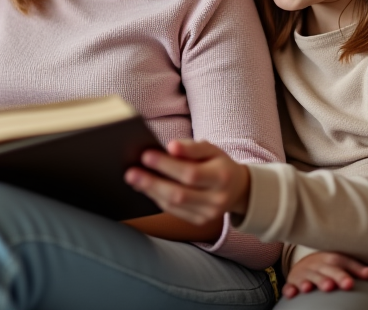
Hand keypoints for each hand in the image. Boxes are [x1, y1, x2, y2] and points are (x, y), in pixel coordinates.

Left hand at [124, 139, 249, 226]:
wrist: (237, 189)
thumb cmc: (218, 163)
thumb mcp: (212, 150)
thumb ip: (192, 147)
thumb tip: (171, 147)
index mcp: (222, 177)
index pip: (191, 173)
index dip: (167, 166)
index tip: (145, 155)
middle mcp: (217, 199)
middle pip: (179, 194)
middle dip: (152, 183)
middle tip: (130, 172)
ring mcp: (208, 214)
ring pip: (174, 205)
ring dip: (150, 192)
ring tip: (133, 179)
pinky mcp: (199, 221)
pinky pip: (174, 211)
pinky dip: (157, 199)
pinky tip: (144, 188)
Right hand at [283, 252, 367, 298]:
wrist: (306, 263)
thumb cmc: (329, 266)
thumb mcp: (342, 263)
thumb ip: (356, 269)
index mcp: (330, 259)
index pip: (339, 263)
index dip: (344, 273)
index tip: (350, 284)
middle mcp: (316, 265)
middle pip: (322, 272)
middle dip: (326, 279)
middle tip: (330, 286)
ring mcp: (303, 274)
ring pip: (306, 278)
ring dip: (307, 283)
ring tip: (308, 289)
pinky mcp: (292, 282)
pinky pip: (289, 286)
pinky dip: (289, 290)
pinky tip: (292, 294)